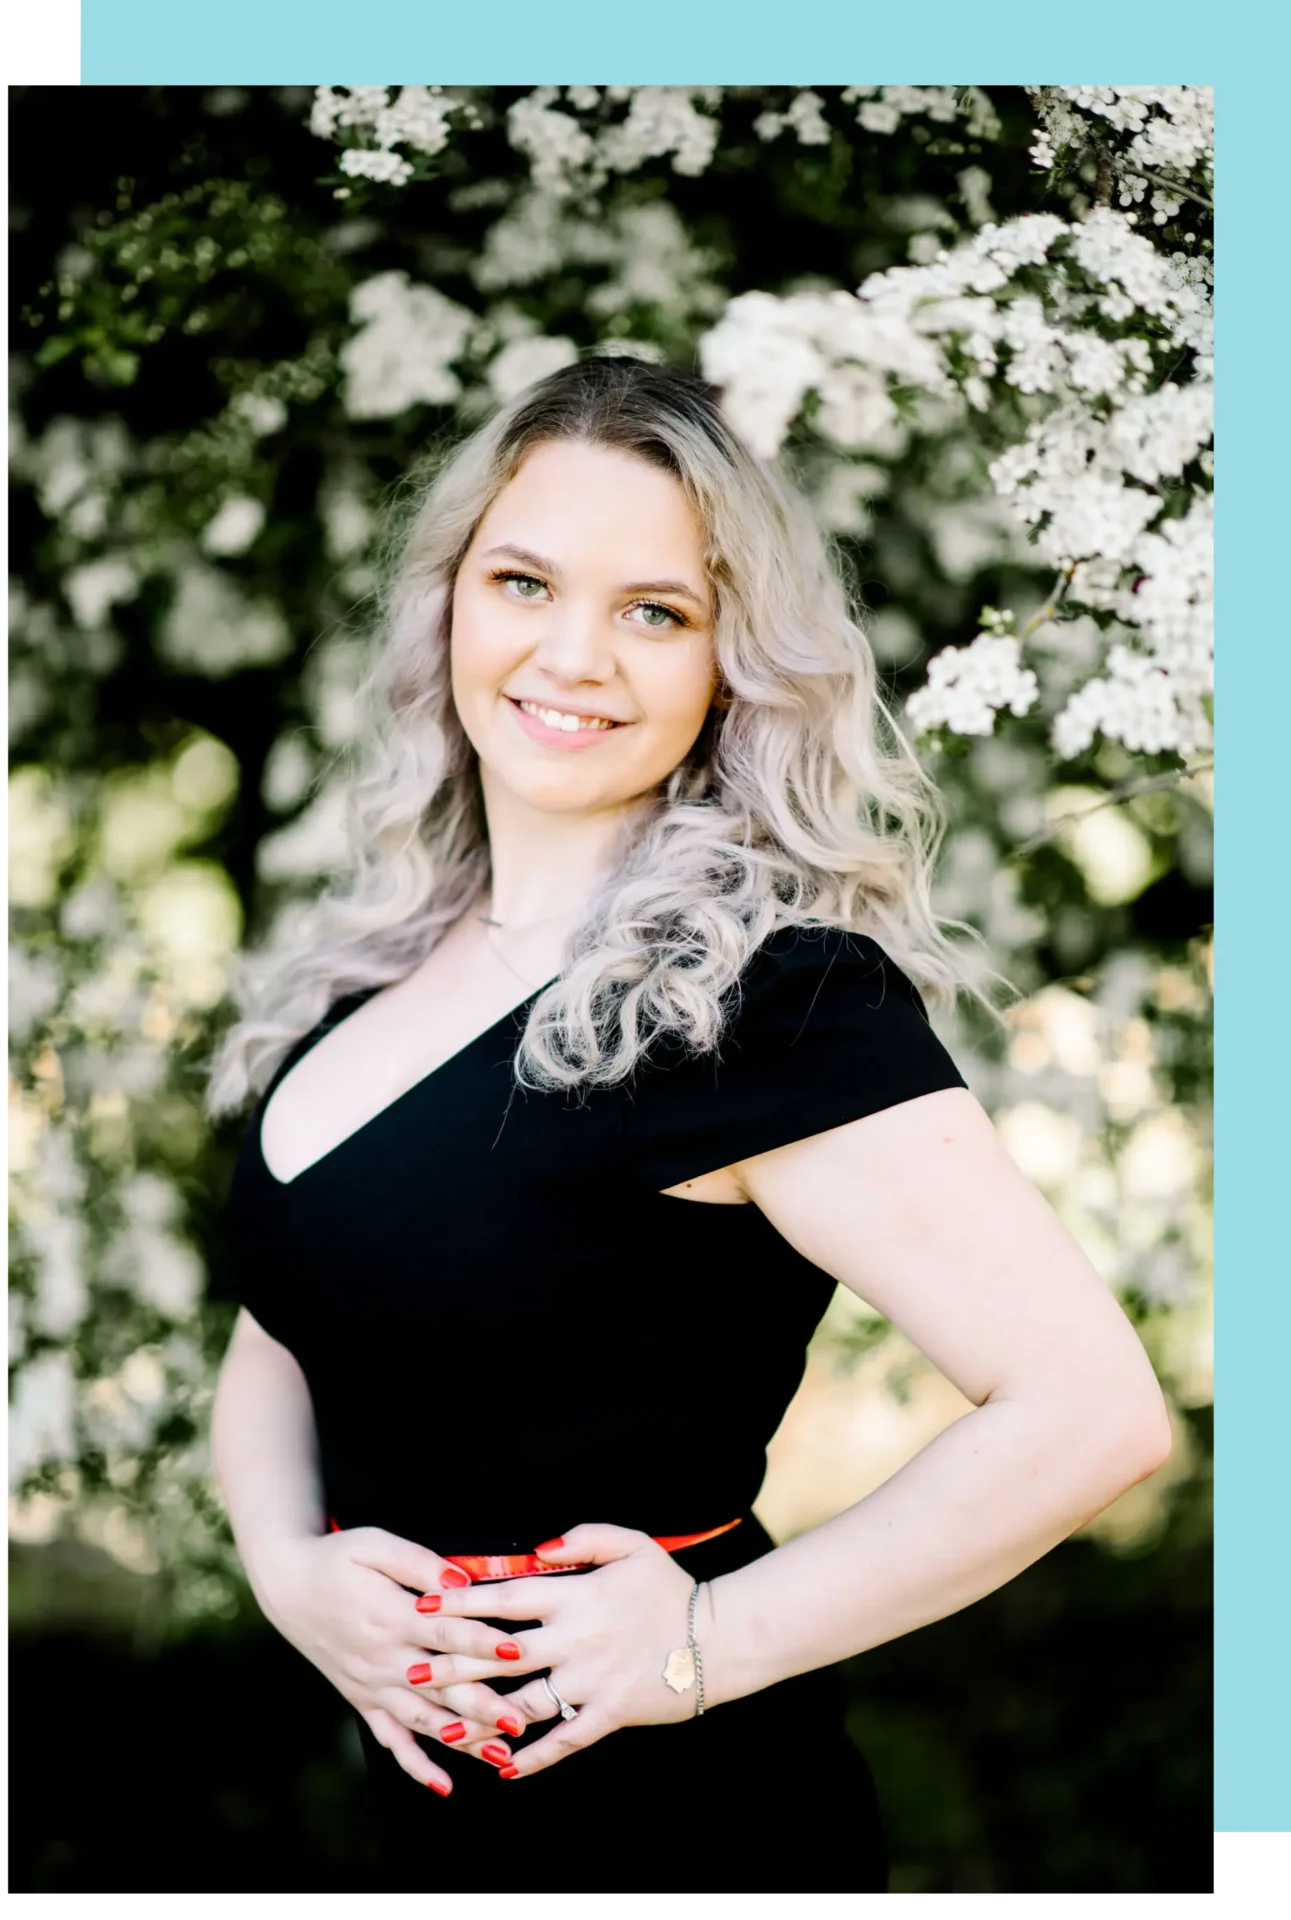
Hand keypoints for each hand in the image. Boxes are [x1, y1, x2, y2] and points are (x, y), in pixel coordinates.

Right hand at [253, 1525, 542, 1792]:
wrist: (288, 1587)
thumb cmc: (337, 1559)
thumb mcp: (373, 1545)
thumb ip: (419, 1562)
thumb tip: (463, 1581)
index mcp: (391, 1616)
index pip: (445, 1633)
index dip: (482, 1642)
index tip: (518, 1652)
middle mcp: (384, 1659)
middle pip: (441, 1687)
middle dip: (483, 1706)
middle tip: (523, 1719)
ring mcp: (373, 1685)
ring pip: (424, 1720)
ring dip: (463, 1740)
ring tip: (502, 1756)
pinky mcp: (362, 1701)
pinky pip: (390, 1739)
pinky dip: (416, 1765)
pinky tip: (444, 1785)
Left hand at [413, 1523, 703, 1777]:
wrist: (718, 1638)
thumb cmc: (670, 1587)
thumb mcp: (633, 1545)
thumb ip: (584, 1538)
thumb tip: (538, 1550)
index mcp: (577, 1595)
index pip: (506, 1597)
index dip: (462, 1600)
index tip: (424, 1604)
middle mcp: (576, 1639)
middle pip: (502, 1653)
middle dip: (453, 1662)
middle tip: (410, 1669)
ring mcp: (591, 1680)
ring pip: (526, 1702)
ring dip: (481, 1718)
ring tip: (441, 1731)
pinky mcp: (609, 1713)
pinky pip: (566, 1738)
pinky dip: (536, 1756)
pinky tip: (506, 1768)